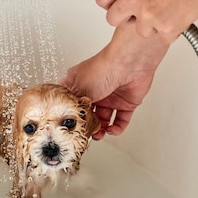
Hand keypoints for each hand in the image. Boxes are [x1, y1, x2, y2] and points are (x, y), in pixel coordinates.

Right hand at [60, 22, 168, 138]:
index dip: (70, 114)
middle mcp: (94, 90)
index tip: (69, 126)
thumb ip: (74, 105)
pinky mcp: (126, 102)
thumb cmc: (102, 68)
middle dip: (86, 125)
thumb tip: (68, 117)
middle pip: (88, 114)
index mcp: (79, 84)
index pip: (72, 103)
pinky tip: (112, 130)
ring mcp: (110, 97)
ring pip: (104, 119)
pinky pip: (121, 120)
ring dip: (101, 129)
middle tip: (85, 133)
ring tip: (98, 135)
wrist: (129, 62)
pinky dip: (117, 128)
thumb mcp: (79, 88)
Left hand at [96, 0, 197, 42]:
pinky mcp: (165, 28)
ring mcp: (148, 16)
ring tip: (168, 8)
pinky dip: (172, 30)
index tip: (116, 5)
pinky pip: (163, 37)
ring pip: (141, 30)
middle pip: (113, 19)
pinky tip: (179, 14)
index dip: (110, 3)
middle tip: (141, 12)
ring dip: (153, 24)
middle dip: (126, 18)